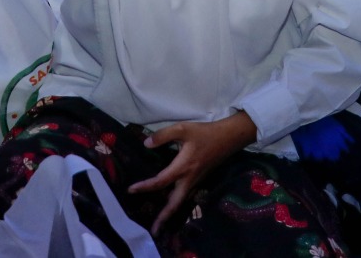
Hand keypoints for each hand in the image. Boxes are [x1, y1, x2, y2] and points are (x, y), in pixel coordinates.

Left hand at [127, 112, 256, 235]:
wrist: (229, 138)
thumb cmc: (205, 133)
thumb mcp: (183, 128)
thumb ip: (163, 135)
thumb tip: (146, 144)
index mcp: (183, 167)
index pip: (160, 182)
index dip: (145, 187)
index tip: (130, 190)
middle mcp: (189, 179)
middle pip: (174, 203)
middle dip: (164, 218)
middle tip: (154, 231)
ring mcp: (195, 181)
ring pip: (181, 201)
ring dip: (170, 212)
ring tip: (159, 223)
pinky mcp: (199, 179)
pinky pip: (185, 195)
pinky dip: (176, 203)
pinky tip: (169, 201)